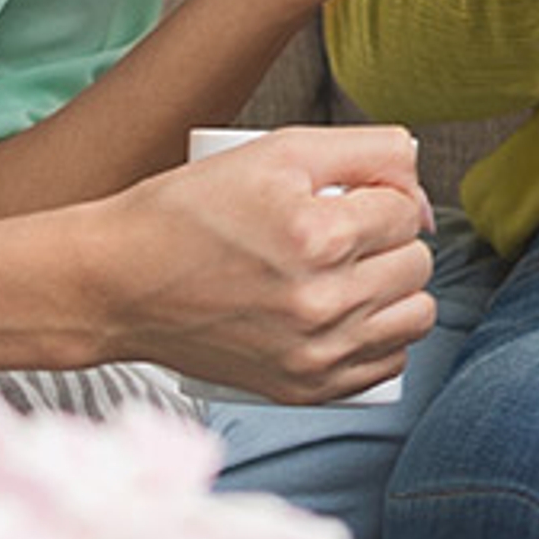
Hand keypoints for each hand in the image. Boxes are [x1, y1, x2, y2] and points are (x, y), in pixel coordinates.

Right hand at [97, 125, 436, 402]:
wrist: (119, 283)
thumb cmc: (190, 210)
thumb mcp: (278, 150)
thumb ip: (369, 151)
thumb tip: (419, 189)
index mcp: (317, 236)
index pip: (405, 212)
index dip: (379, 195)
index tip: (343, 197)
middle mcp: (322, 302)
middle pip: (417, 264)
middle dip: (389, 239)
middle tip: (341, 231)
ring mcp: (314, 353)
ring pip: (417, 316)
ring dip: (395, 288)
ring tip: (353, 271)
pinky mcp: (302, 388)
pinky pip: (388, 363)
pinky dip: (379, 336)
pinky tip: (347, 313)